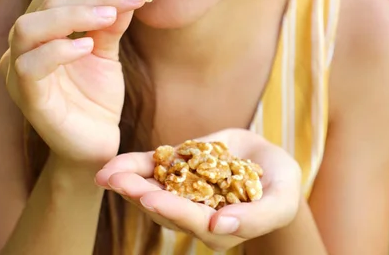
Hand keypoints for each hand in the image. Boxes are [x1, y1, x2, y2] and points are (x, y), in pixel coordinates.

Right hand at [0, 0, 147, 164]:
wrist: (95, 144)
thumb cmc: (96, 98)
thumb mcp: (107, 52)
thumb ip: (111, 22)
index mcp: (39, 30)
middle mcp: (21, 46)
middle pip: (47, 0)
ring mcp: (17, 72)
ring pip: (29, 26)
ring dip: (74, 14)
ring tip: (111, 16)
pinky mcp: (25, 98)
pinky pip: (29, 66)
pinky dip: (59, 50)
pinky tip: (88, 47)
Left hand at [95, 129, 302, 251]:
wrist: (268, 160)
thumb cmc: (281, 185)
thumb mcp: (281, 200)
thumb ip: (257, 217)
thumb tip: (221, 226)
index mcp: (219, 227)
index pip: (192, 220)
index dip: (172, 210)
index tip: (150, 199)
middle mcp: (196, 215)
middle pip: (163, 208)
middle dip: (137, 194)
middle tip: (114, 181)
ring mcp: (183, 193)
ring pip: (151, 190)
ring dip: (128, 181)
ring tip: (106, 173)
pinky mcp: (176, 172)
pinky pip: (152, 170)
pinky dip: (133, 165)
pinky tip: (113, 164)